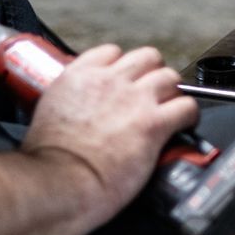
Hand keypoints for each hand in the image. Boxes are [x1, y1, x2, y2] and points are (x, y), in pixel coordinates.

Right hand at [21, 45, 197, 229]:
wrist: (59, 182)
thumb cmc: (47, 160)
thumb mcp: (45, 115)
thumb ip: (66, 104)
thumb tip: (74, 113)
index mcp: (80, 76)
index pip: (112, 52)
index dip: (123, 66)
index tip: (125, 80)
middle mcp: (109, 81)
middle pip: (147, 57)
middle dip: (153, 73)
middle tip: (153, 93)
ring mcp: (134, 99)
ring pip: (169, 76)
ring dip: (172, 91)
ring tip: (171, 107)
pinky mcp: (154, 124)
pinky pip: (186, 106)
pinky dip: (189, 114)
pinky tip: (185, 124)